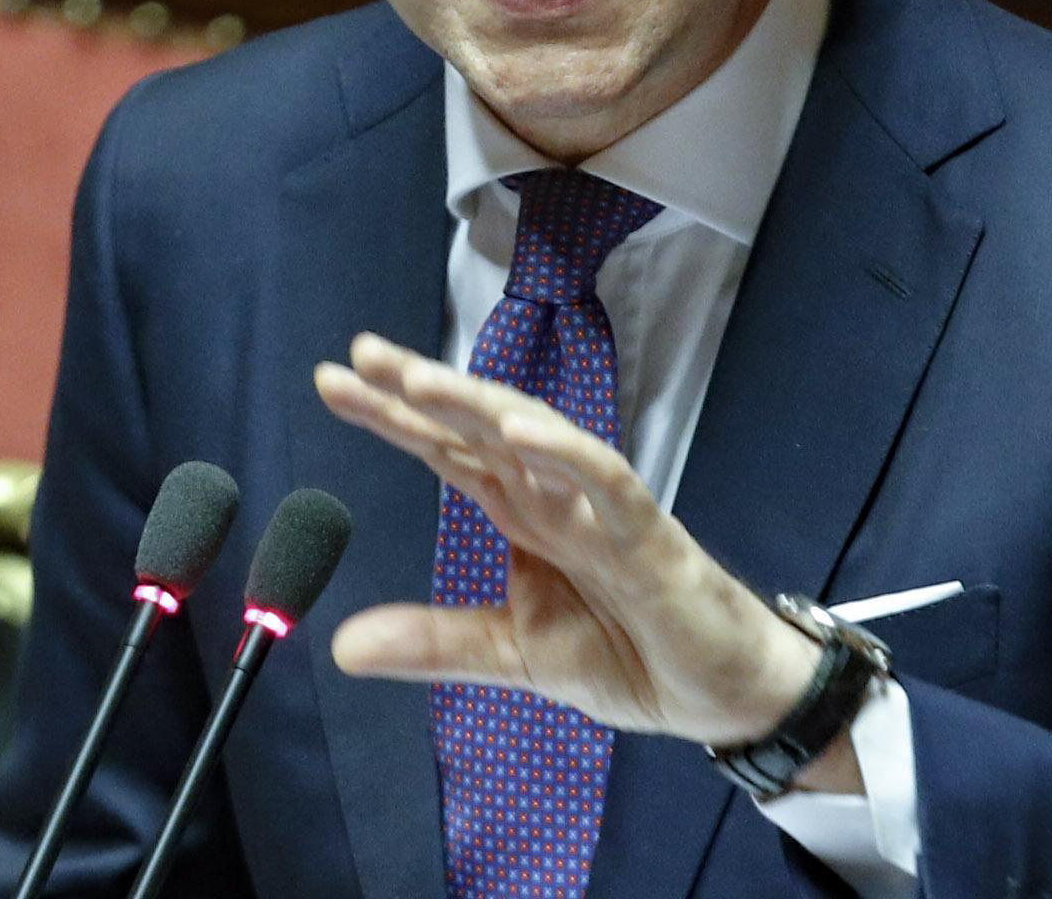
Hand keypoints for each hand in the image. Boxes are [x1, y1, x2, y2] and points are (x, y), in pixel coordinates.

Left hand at [313, 332, 861, 790]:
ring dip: (478, 405)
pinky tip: (518, 430)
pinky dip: (564, 452)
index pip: (447, 452)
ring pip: (534, 437)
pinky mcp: (647, 535)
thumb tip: (339, 645)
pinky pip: (605, 481)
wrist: (721, 697)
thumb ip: (435, 642)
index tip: (331, 383)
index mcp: (521, 514)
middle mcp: (553, 496)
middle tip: (359, 354)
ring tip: (418, 381)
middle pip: (478, 428)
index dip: (392, 417)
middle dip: (421, 390)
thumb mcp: (512, 654)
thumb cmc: (629, 654)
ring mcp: (599, 508)